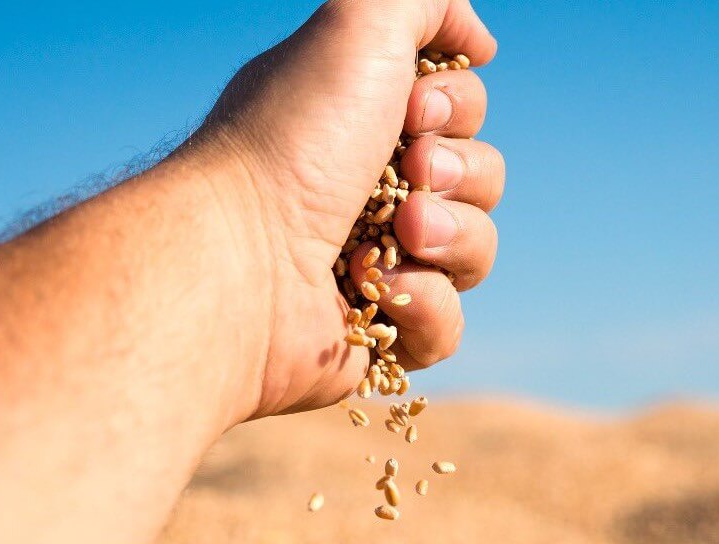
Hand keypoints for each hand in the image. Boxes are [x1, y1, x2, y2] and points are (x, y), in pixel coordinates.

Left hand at [177, 0, 502, 417]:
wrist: (239, 260)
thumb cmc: (289, 141)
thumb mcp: (358, 24)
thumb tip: (477, 41)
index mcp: (358, 123)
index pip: (460, 114)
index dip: (453, 109)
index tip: (410, 109)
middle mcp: (365, 191)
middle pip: (479, 179)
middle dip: (457, 172)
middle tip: (406, 172)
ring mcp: (373, 267)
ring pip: (474, 253)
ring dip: (446, 238)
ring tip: (392, 236)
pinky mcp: (374, 338)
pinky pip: (446, 328)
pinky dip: (424, 308)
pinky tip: (376, 294)